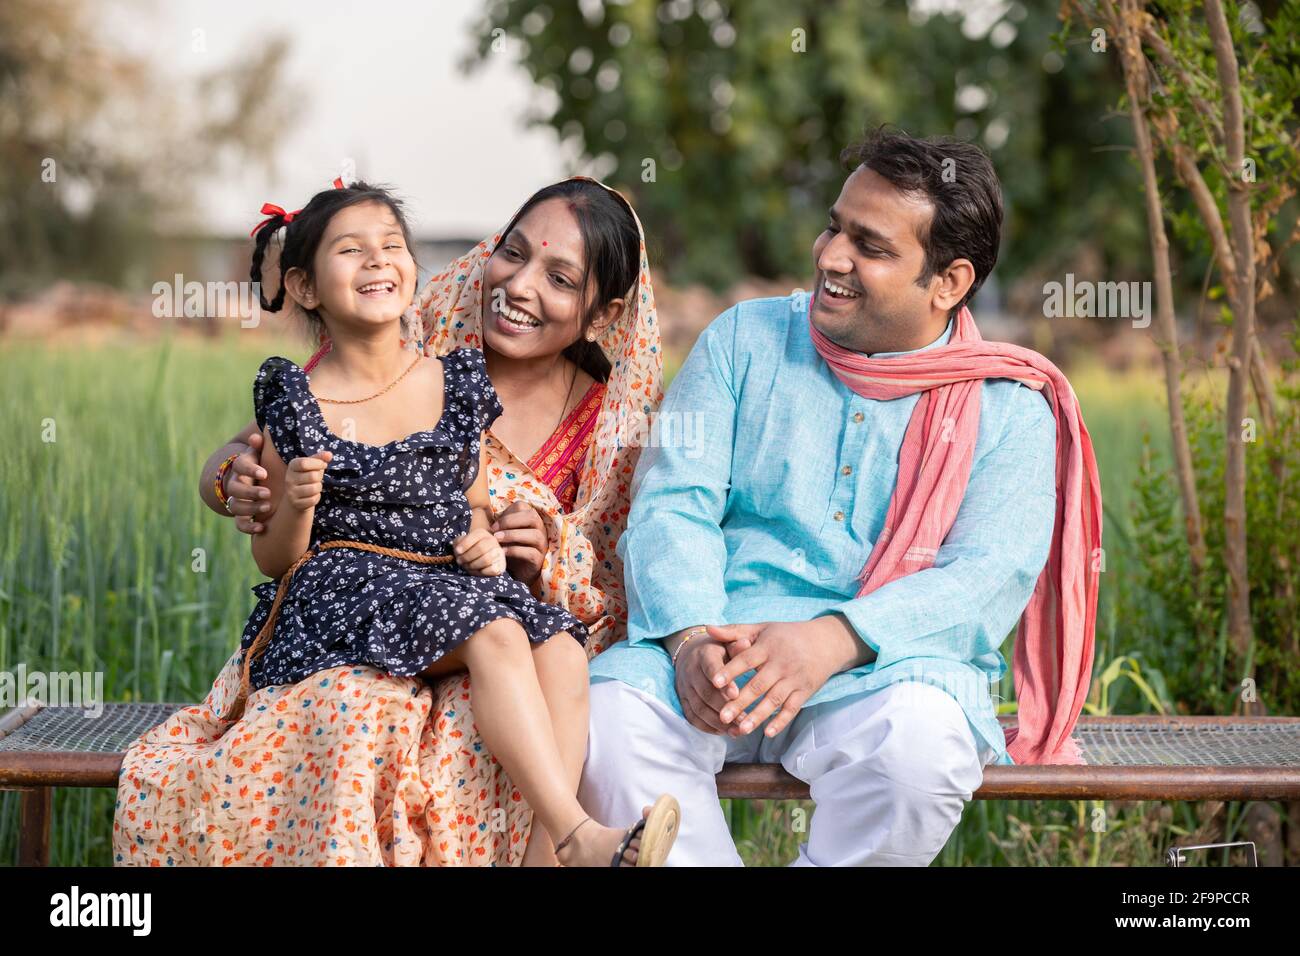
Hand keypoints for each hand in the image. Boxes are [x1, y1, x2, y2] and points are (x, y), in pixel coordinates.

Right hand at [225, 431, 272, 533]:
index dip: (250, 470)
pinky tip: (262, 527)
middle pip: (235, 489)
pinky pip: (240, 523)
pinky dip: (249, 527)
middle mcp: (235, 484)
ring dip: (251, 508)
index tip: (264, 473)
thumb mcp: (259, 453)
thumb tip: (256, 437)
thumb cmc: (260, 464)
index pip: (240, 466)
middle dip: (250, 492)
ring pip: (236, 507)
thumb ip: (259, 446)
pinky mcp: (240, 515)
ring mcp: (236, 500)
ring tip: (268, 507)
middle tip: (267, 494)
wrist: (251, 479)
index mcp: (240, 468)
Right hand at [284, 450, 332, 510]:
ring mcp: (291, 492)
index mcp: (292, 466)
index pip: (304, 463)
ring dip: (319, 487)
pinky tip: (312, 495)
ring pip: (314, 489)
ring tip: (314, 486)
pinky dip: (317, 497)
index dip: (318, 463)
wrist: (296, 496)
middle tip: (316, 478)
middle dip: (320, 477)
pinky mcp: (296, 503)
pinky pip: (313, 500)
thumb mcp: (312, 465)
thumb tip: (329, 454)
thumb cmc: (307, 476)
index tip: (323, 465)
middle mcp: (288, 478)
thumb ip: (320, 458)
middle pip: (312, 476)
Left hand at [453, 527, 506, 575]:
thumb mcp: (460, 543)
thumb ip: (458, 542)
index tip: (457, 551)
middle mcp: (493, 541)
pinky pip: (492, 570)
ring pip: (487, 560)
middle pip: (481, 548)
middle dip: (467, 557)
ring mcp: (499, 553)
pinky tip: (476, 570)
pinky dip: (481, 572)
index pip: (476, 536)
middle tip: (460, 561)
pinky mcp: (501, 566)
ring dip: (473, 565)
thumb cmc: (467, 551)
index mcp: (482, 533)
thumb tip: (459, 549)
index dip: (465, 544)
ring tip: (467, 566)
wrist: (479, 560)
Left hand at [490, 501, 546, 585]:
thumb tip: (483, 510)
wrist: (517, 572)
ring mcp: (542, 545)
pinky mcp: (538, 560)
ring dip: (513, 535)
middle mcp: (540, 530)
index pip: (524, 507)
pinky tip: (502, 552)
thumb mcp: (503, 534)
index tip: (494, 525)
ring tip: (497, 539)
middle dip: (511, 521)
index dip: (507, 513)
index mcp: (531, 520)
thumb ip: (498, 523)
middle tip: (495, 530)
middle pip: (532, 517)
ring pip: (535, 535)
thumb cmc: (509, 548)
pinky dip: (515, 551)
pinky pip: (531, 553)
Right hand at [672, 628, 752, 735]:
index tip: (736, 694)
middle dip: (724, 707)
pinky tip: (724, 732)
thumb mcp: (728, 643)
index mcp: (704, 654)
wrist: (691, 652)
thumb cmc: (718, 649)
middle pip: (705, 692)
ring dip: (718, 722)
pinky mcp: (683, 700)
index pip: (710, 667)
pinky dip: (707, 727)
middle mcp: (691, 671)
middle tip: (744, 719)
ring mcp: (685, 687)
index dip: (722, 681)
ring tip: (737, 730)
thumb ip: (737, 646)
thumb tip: (747, 643)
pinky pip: (692, 717)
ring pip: (699, 708)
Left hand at [706, 620, 847, 738]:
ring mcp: (795, 678)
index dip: (730, 671)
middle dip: (740, 702)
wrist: (827, 641)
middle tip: (722, 717)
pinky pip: (792, 708)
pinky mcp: (805, 691)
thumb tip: (707, 629)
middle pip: (758, 684)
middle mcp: (781, 662)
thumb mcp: (762, 629)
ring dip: (757, 716)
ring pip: (774, 699)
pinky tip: (767, 733)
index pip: (746, 659)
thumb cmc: (786, 635)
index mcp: (768, 646)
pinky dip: (781, 721)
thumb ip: (734, 631)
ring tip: (740, 729)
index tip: (713, 682)